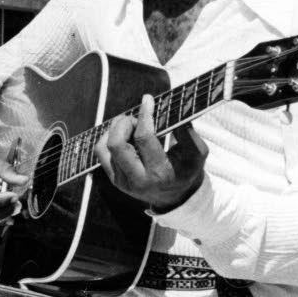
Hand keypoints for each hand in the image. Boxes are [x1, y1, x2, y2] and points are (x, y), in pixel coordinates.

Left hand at [95, 94, 206, 211]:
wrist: (176, 198)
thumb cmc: (187, 170)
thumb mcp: (197, 152)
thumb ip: (186, 131)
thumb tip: (171, 108)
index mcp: (159, 173)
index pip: (144, 138)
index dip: (145, 114)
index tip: (148, 99)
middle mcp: (137, 179)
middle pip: (117, 144)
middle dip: (125, 123)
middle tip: (136, 119)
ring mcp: (123, 181)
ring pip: (105, 147)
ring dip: (116, 129)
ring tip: (131, 127)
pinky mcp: (115, 179)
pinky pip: (101, 153)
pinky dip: (108, 137)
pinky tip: (122, 134)